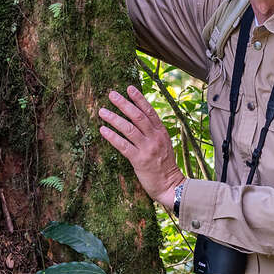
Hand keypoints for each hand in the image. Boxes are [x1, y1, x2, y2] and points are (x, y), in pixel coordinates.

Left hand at [99, 85, 184, 208]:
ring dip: (114, 118)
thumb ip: (153, 132)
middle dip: (124, 104)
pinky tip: (102, 130)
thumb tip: (138, 119)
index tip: (129, 88)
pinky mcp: (139, 160)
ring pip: (129, 129)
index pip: (149, 111)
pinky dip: (112, 136)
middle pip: (138, 116)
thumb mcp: (163, 144)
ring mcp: (147, 149)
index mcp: (161, 132)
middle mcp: (155, 138)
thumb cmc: (164, 165)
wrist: (171, 186)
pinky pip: (123, 145)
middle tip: (111, 94)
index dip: (139, 98)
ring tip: (102, 111)